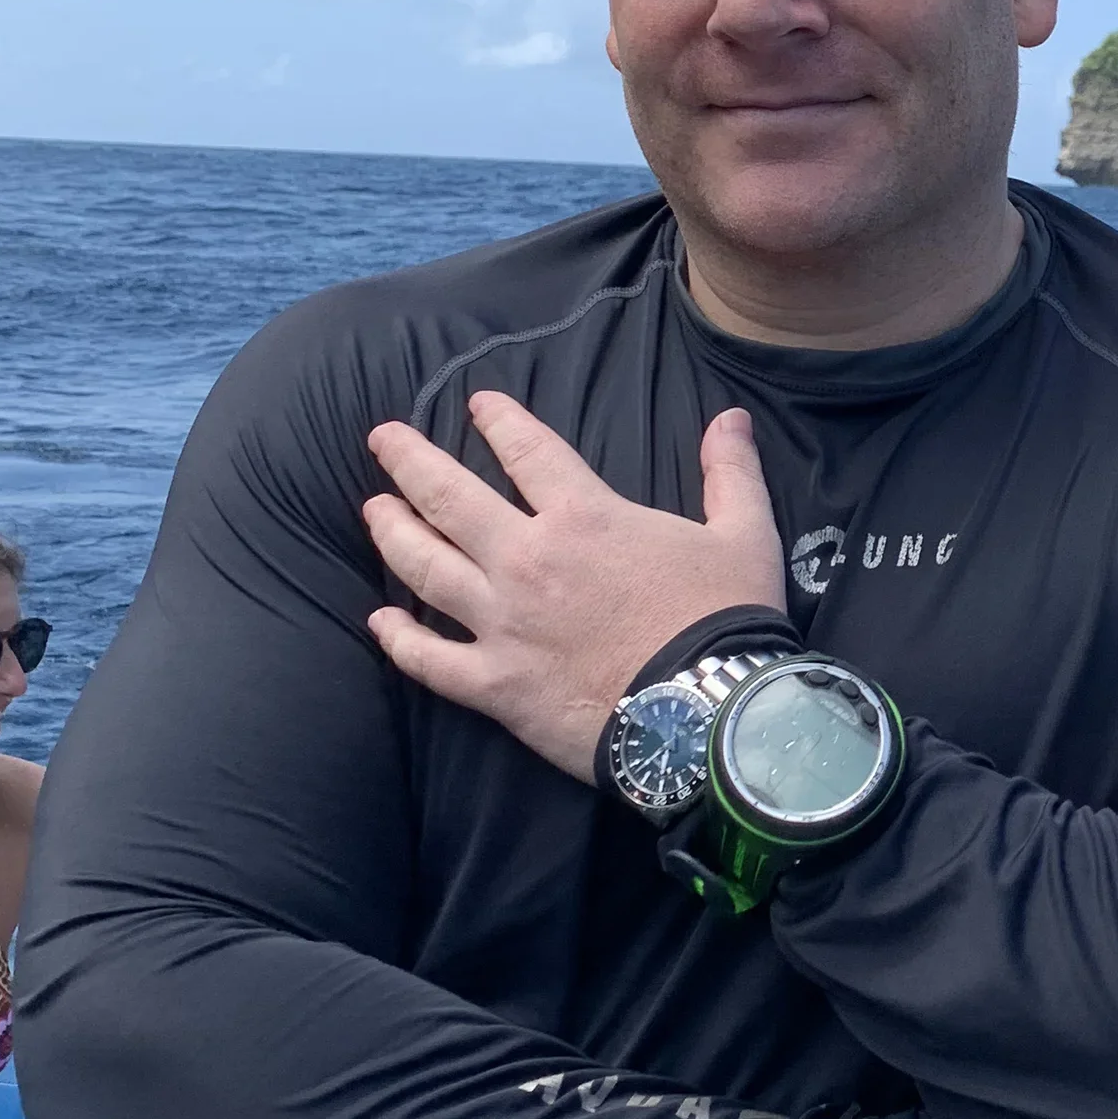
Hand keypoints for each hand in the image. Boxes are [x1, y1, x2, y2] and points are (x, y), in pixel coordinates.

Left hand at [363, 394, 785, 778]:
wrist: (707, 713)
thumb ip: (731, 473)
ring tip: (373, 510)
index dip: (498, 421)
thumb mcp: (744, 534)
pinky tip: (379, 621)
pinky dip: (399, 640)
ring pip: (426, 569)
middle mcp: (528, 560)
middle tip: (381, 439)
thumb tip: (733, 418)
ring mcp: (503, 623)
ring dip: (393, 534)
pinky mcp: (495, 684)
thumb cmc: (725, 619)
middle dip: (410, 461)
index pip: (527, 451)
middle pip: (450, 498)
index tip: (475, 405)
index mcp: (585, 517)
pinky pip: (430, 660)